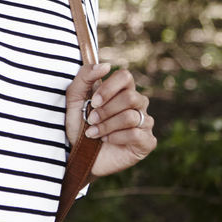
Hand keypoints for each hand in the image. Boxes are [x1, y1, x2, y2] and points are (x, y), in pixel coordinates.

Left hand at [63, 62, 155, 177]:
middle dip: (106, 110)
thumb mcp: (74, 98)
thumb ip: (85, 77)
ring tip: (93, 133)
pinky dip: (116, 137)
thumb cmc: (78, 125)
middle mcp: (138, 104)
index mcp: (122, 90)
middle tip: (90, 120)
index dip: (109, 88)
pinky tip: (107, 141)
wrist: (78, 155)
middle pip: (131, 97)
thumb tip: (106, 66)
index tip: (93, 101)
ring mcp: (145, 123)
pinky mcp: (147, 142)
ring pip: (132, 116)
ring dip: (107, 125)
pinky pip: (136, 134)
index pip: (125, 76)